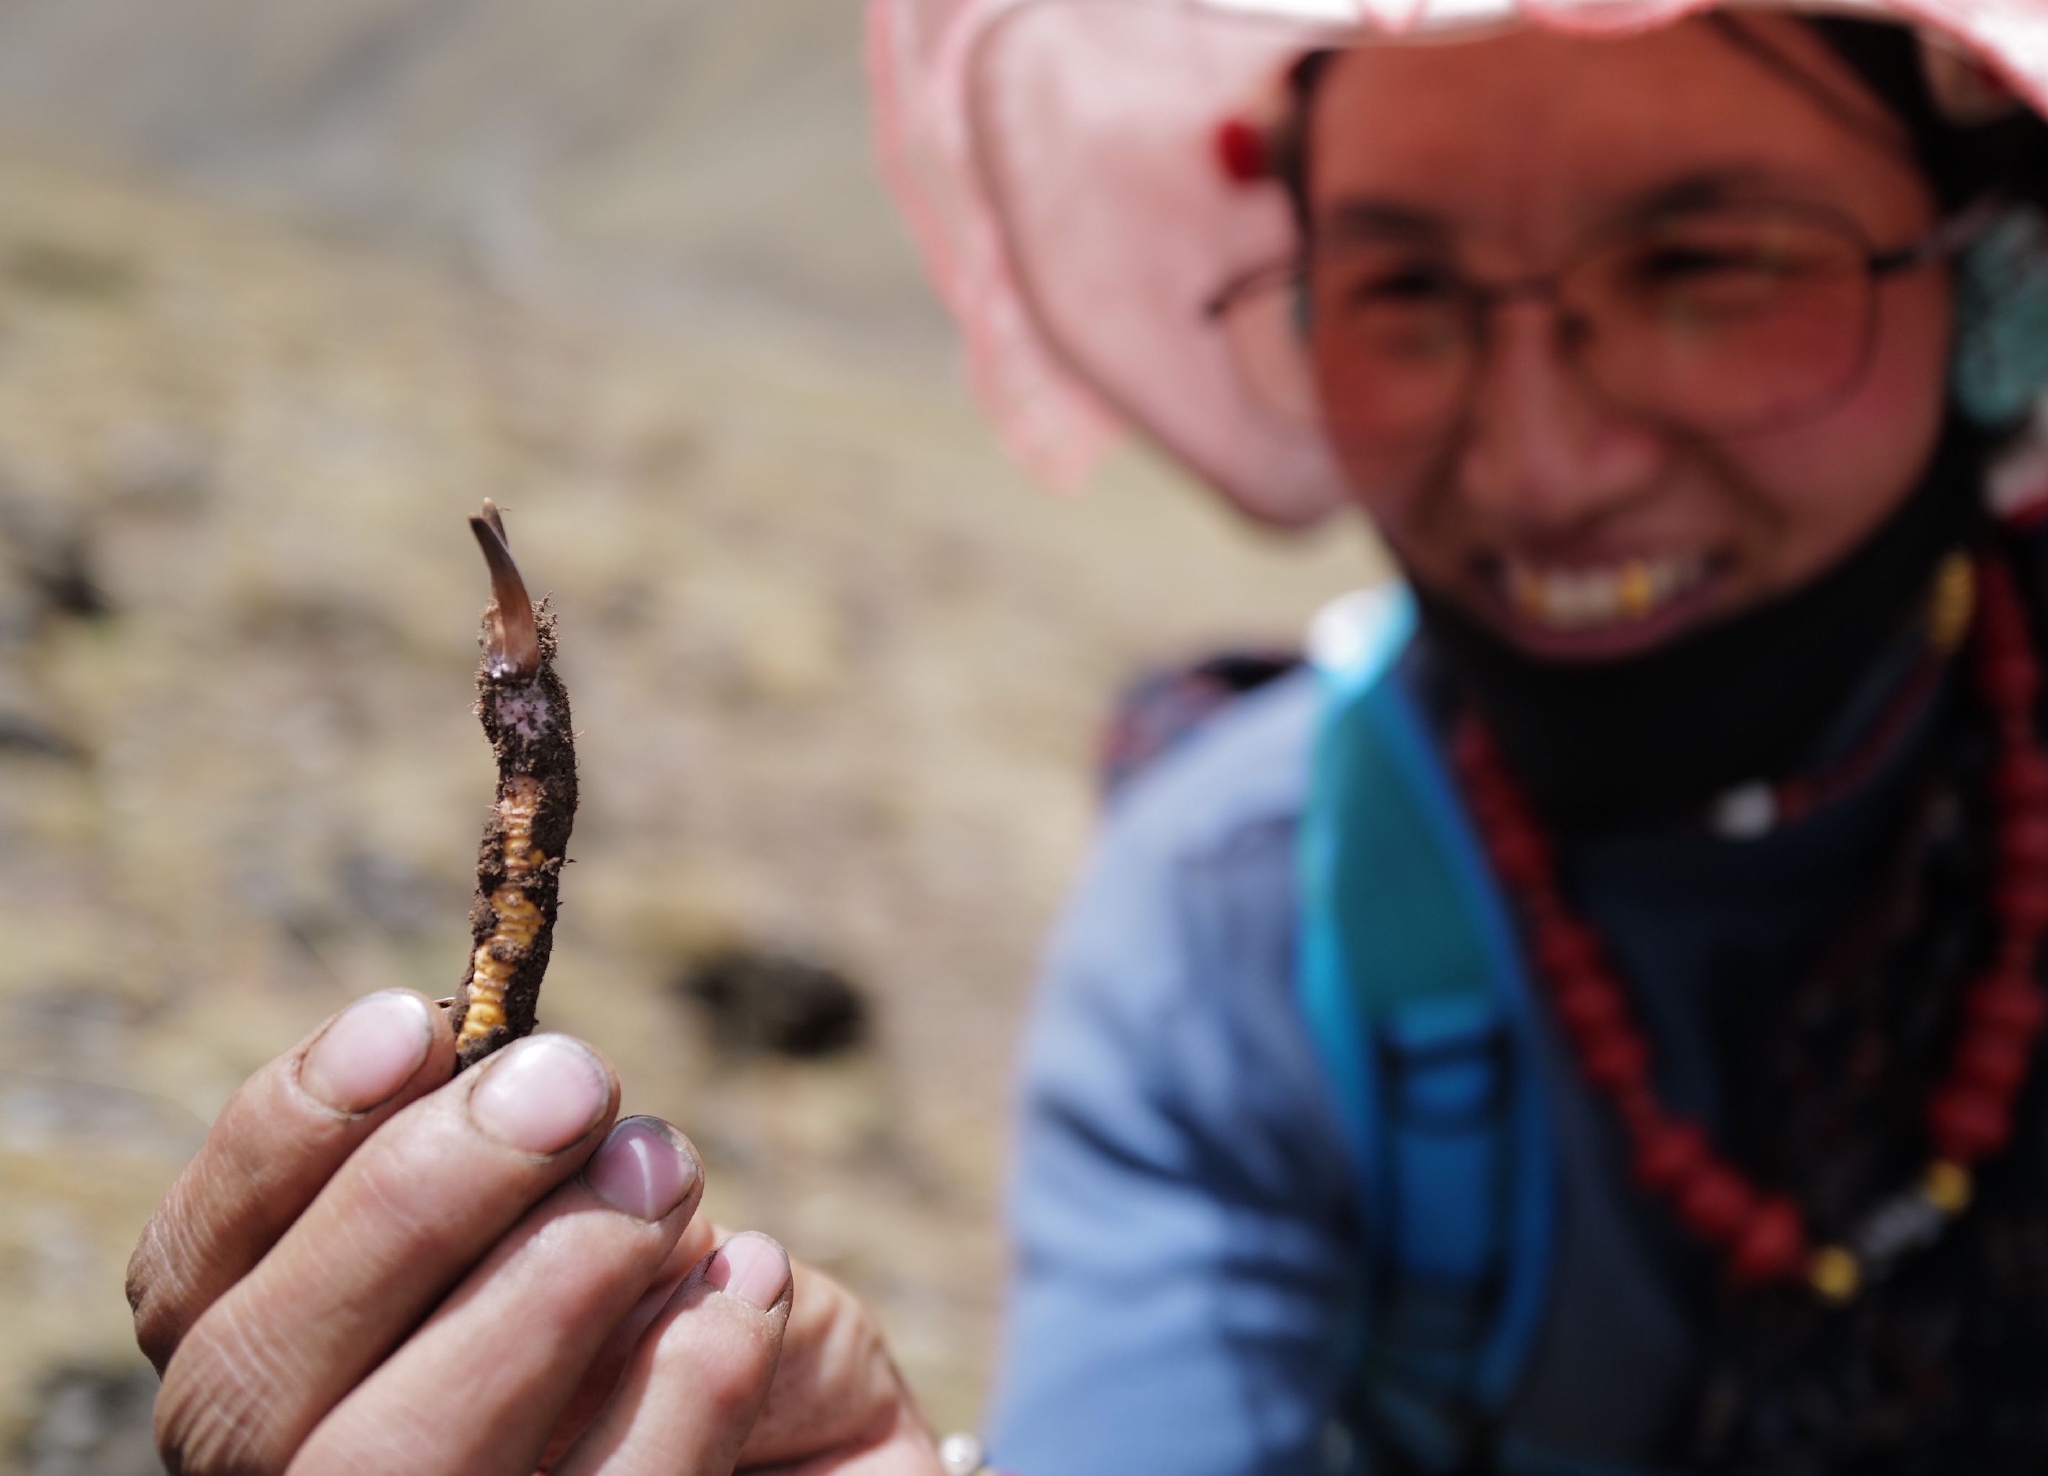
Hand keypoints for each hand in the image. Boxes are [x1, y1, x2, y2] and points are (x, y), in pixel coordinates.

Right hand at [126, 989, 943, 1474]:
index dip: (284, 1137)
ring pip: (381, 1461)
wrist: (839, 1470)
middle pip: (249, 1380)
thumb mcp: (653, 1236)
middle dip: (415, 1197)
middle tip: (578, 1080)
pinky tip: (748, 1295)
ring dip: (540, 1284)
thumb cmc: (735, 1346)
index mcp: (294, 1377)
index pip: (194, 1276)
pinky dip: (671, 1396)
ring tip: (668, 1177)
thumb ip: (571, 1173)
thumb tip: (548, 1110)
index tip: (419, 1017)